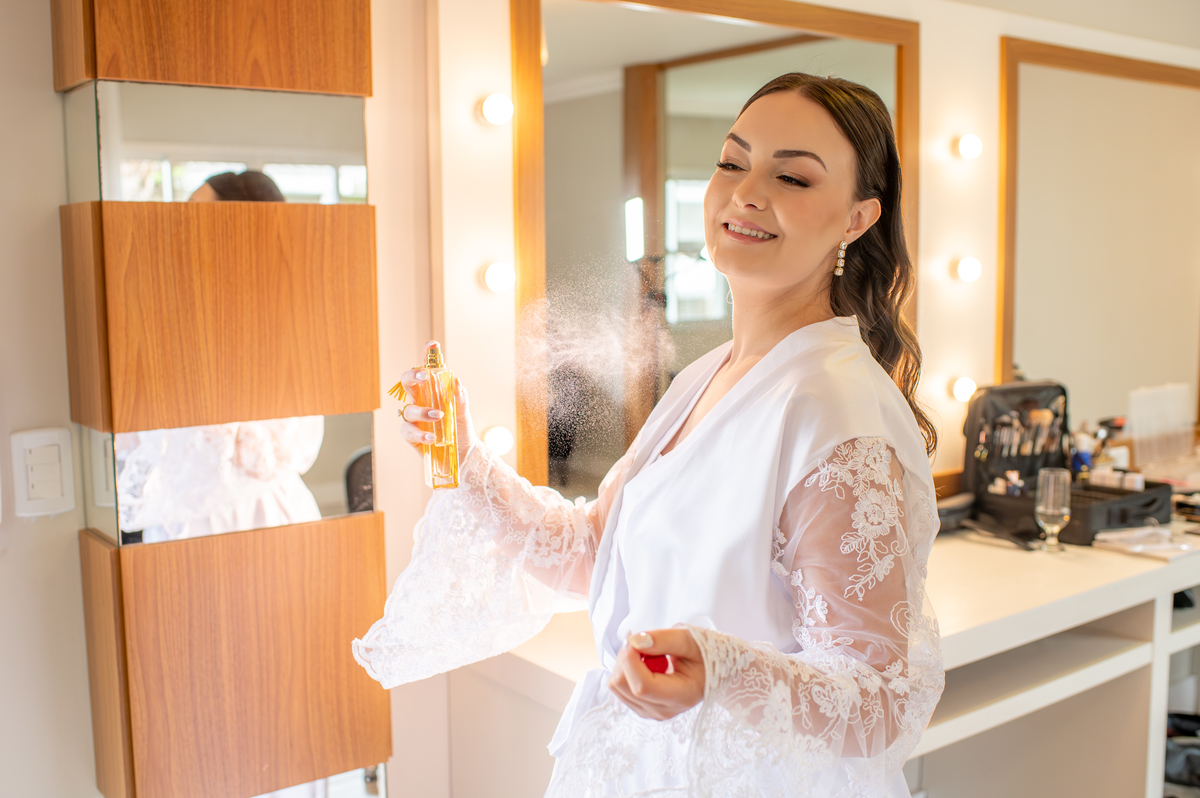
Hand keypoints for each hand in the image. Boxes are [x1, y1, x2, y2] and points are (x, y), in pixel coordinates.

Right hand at [396, 341, 475, 464]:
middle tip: (424, 375)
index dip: (427, 355)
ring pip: (407, 408)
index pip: (427, 369)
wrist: (462, 456)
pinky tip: (432, 437)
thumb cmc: (461, 430)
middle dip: (412, 375)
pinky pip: (407, 430)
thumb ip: (460, 397)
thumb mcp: (463, 413)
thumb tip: (455, 381)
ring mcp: (413, 418)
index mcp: (432, 391)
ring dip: (422, 410)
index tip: (432, 344)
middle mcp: (420, 401)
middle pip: (407, 382)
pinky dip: (420, 432)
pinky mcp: (411, 436)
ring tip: (438, 416)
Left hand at [608, 628, 704, 719]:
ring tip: (646, 653)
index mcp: (681, 696)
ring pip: (617, 686)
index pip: (642, 686)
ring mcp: (650, 712)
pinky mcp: (641, 707)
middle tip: (642, 642)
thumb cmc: (701, 655)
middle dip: (625, 657)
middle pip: (624, 685)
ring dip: (624, 663)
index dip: (630, 660)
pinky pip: (618, 687)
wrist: (706, 671)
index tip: (635, 639)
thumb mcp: (688, 640)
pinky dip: (625, 670)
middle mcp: (663, 710)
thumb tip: (634, 641)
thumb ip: (663, 640)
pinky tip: (643, 663)